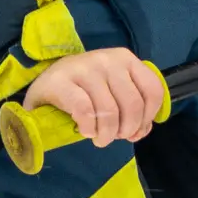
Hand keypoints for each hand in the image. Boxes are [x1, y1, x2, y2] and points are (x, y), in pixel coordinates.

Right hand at [23, 49, 165, 147]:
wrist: (44, 84)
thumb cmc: (84, 90)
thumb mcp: (113, 92)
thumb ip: (132, 108)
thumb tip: (142, 130)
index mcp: (125, 59)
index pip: (152, 90)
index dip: (148, 117)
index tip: (135, 130)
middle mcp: (107, 59)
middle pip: (132, 104)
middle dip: (126, 129)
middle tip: (113, 137)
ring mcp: (84, 68)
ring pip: (109, 110)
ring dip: (106, 134)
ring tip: (99, 139)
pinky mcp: (61, 81)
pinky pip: (85, 111)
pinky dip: (89, 127)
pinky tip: (85, 131)